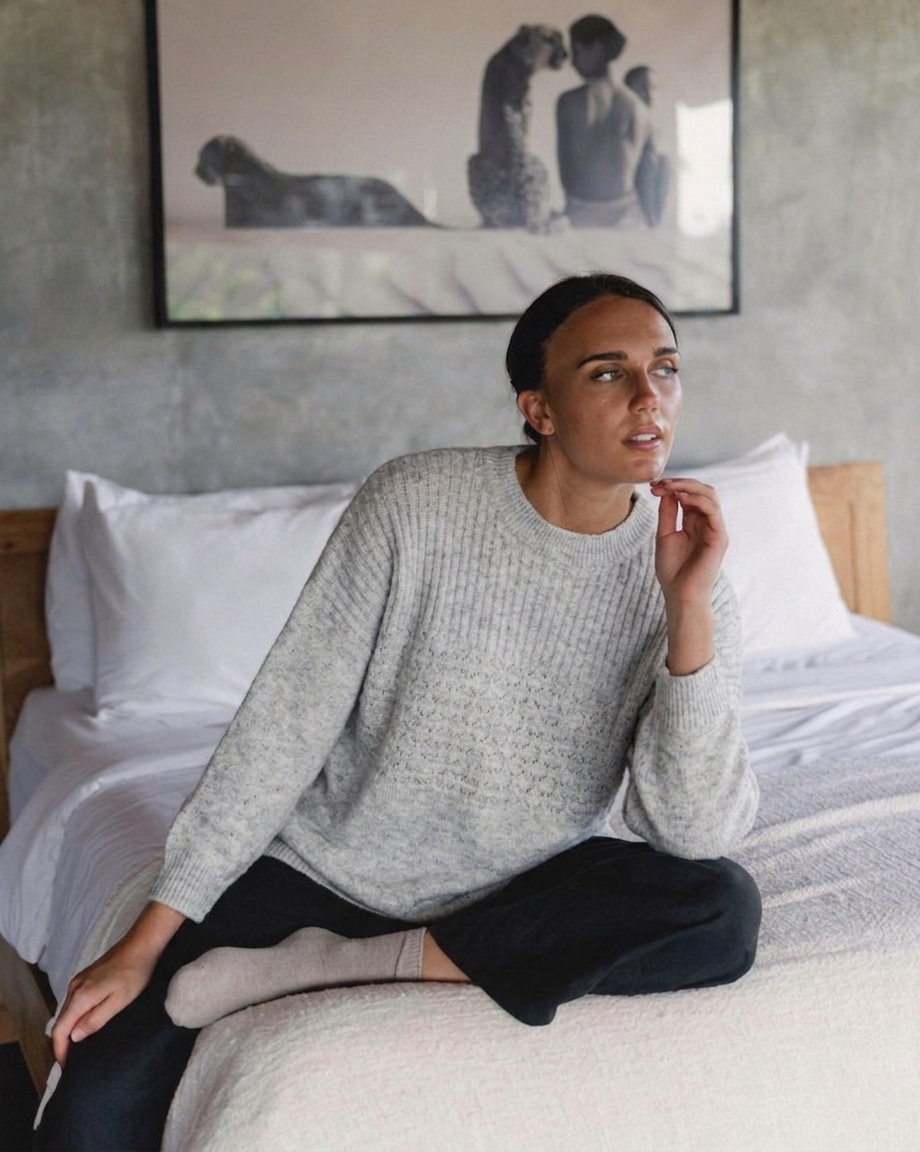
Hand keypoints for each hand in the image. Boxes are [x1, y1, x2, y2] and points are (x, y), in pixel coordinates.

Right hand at [51, 901, 184, 1064]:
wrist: (141, 944)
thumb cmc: (134, 973)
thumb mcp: (118, 1001)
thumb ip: (95, 1020)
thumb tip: (74, 1037)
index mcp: (80, 996)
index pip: (60, 1029)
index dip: (60, 1050)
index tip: (66, 1067)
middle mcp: (74, 988)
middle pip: (60, 1021)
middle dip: (63, 1042)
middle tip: (73, 1061)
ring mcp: (79, 981)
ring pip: (66, 1011)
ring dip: (69, 1030)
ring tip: (79, 1047)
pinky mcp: (86, 977)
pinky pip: (74, 1002)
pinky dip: (74, 1017)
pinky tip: (84, 1023)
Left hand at [650, 477, 727, 606]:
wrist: (680, 595)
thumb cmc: (672, 570)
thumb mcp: (664, 535)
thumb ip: (668, 512)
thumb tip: (667, 490)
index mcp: (694, 522)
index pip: (689, 494)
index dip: (673, 486)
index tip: (653, 485)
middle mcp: (707, 522)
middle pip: (702, 490)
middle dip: (680, 482)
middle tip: (660, 484)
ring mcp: (715, 529)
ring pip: (710, 495)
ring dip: (688, 487)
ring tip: (669, 487)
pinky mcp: (720, 537)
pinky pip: (713, 510)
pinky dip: (698, 500)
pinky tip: (682, 499)